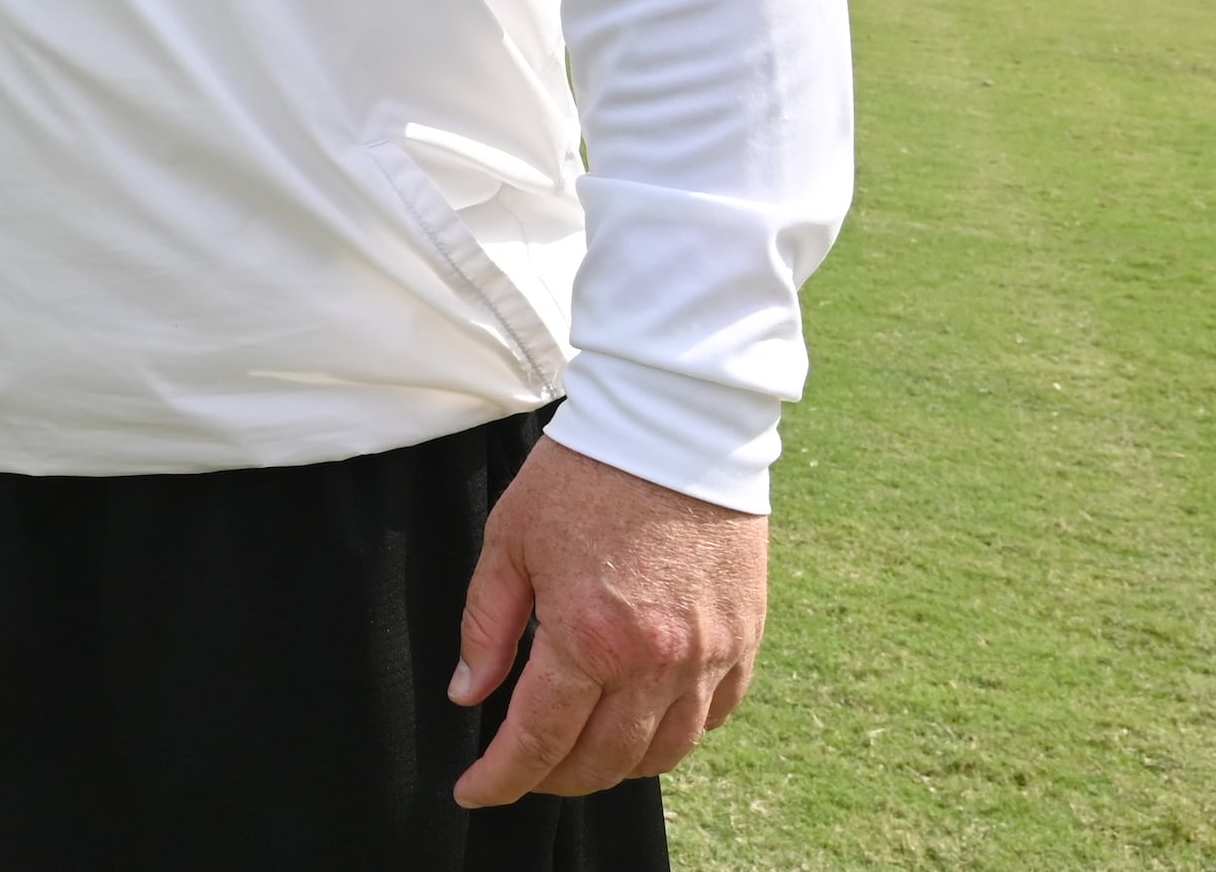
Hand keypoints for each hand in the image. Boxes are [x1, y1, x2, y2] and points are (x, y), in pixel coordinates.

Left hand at [451, 436, 766, 805]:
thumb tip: (469, 692)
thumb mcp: (511, 540)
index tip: (474, 791)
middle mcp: (656, 661)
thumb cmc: (583, 474)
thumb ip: (488, 624)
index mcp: (589, 638)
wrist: (674, 425)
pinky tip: (641, 722)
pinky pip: (712, 718)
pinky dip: (673, 735)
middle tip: (521, 769)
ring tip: (577, 753)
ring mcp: (710, 655)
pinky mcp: (746, 639)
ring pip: (662, 753)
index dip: (502, 778)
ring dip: (614, 766)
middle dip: (552, 778)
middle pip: (602, 760)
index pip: (539, 741)